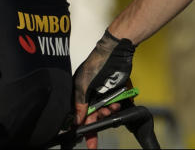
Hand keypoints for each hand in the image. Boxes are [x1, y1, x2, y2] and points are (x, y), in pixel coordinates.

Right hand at [72, 29, 136, 148]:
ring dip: (108, 113)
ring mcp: (103, 95)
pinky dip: (116, 108)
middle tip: (104, 116)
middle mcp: (90, 96)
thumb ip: (79, 103)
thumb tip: (77, 120)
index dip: (82, 128)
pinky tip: (117, 103)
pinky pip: (116, 107)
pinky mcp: (115, 94)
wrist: (116, 53)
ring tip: (111, 106)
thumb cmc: (96, 63)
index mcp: (79, 93)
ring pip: (105, 114)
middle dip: (98, 120)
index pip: (78, 116)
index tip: (87, 141)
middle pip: (93, 117)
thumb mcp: (83, 84)